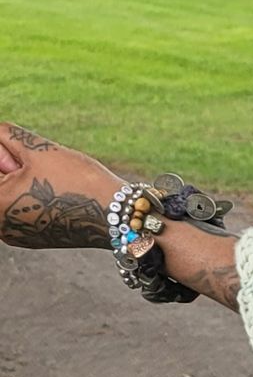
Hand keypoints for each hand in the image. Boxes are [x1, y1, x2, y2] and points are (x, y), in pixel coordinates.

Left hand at [0, 126, 121, 249]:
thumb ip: (4, 135)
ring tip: (49, 180)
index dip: (3, 154)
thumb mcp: (37, 148)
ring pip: (9, 196)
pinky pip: (20, 211)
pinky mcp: (31, 240)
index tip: (21, 153)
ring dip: (20, 181)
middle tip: (37, 164)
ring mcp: (15, 236)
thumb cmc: (77, 181)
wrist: (116, 216)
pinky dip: (30, 198)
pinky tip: (55, 195)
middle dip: (9, 167)